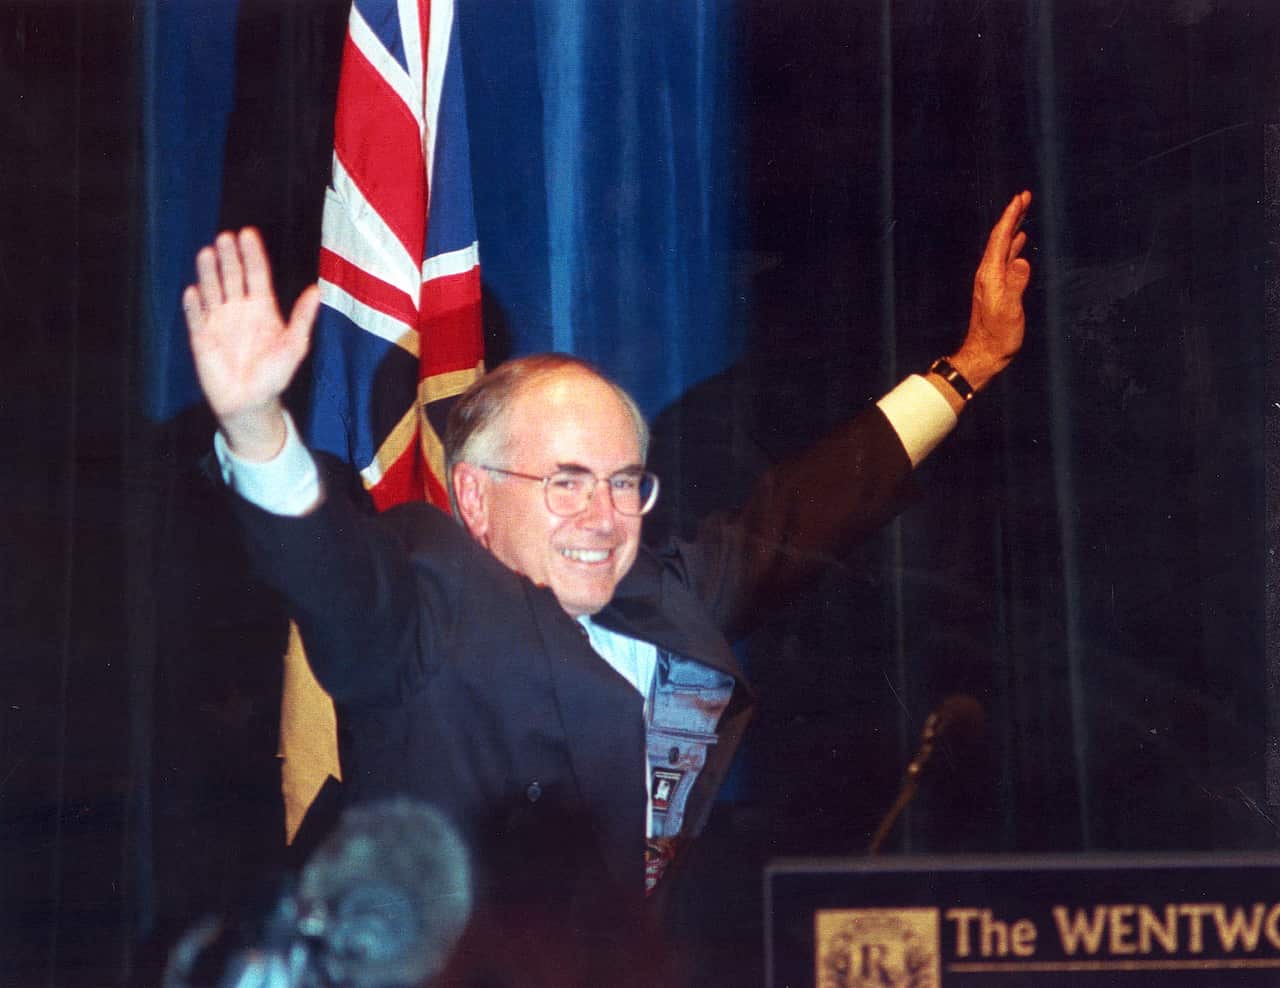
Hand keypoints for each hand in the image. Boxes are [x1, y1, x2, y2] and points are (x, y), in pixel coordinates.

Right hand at [183, 228, 319, 459]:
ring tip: (207, 252)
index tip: (247, 233)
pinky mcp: (201, 338)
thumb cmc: (274, 375)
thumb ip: (302, 318)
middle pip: (232, 276)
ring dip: (209, 272)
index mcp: (262, 308)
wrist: (251, 402)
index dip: (252, 254)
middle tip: (226, 237)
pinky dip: (194, 305)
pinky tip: (193, 291)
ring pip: (212, 290)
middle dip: (229, 257)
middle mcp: (238, 309)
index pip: (256, 274)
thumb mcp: (294, 346)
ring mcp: (218, 321)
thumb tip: (316, 290)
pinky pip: (196, 317)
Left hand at [949, 190, 1032, 393]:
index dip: (1010, 217)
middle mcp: (988, 273)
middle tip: (1024, 196)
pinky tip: (1019, 243)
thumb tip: (1022, 260)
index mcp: (990, 274)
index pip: (1000, 238)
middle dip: (1012, 216)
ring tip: (1023, 213)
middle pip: (1000, 238)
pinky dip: (1013, 246)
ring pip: (1003, 247)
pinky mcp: (997, 288)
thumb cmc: (998, 336)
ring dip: (1013, 228)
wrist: (985, 354)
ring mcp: (992, 280)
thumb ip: (1015, 285)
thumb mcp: (1009, 310)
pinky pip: (1005, 259)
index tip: (1020, 198)